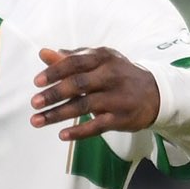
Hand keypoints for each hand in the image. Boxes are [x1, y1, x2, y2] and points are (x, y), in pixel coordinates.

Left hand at [31, 46, 158, 140]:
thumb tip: (44, 53)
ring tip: (37, 121)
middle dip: (54, 94)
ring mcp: (117, 97)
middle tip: (34, 103)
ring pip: (84, 106)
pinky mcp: (121, 117)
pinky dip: (79, 131)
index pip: (75, 63)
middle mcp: (111, 75)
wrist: (155, 93)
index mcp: (103, 58)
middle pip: (78, 84)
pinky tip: (62, 135)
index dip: (54, 72)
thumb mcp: (99, 62)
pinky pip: (97, 126)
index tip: (36, 82)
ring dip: (58, 114)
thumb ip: (71, 59)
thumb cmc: (119, 75)